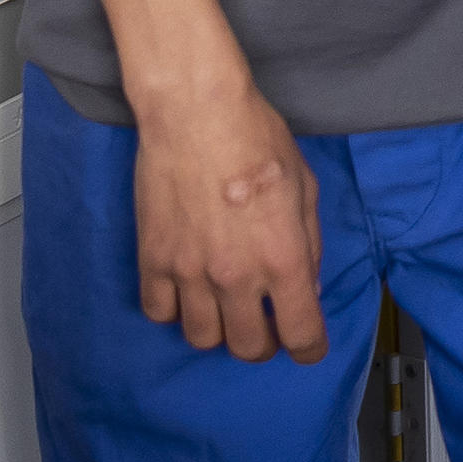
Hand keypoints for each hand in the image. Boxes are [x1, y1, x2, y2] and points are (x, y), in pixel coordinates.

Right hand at [133, 75, 327, 360]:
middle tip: (267, 325)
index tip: (308, 346)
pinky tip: (187, 289)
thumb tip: (307, 286)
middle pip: (248, 348)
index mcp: (283, 258)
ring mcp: (189, 271)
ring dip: (218, 330)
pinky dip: (174, 310)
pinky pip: (159, 312)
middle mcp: (236, 275)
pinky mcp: (152, 259)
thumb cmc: (258, 139)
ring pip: (201, 339)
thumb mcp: (305, 188)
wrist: (196, 113)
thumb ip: (309, 244)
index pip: (300, 334)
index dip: (309, 348)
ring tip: (225, 306)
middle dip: (264, 344)